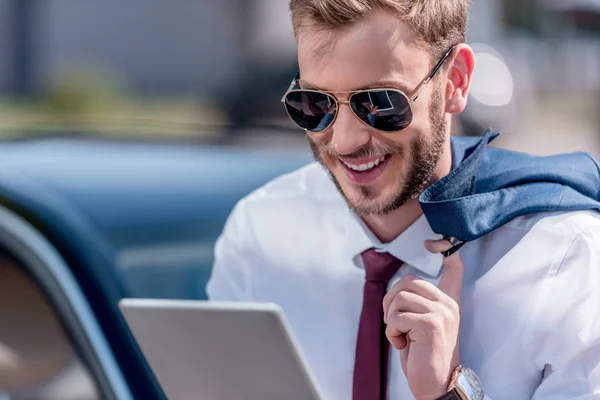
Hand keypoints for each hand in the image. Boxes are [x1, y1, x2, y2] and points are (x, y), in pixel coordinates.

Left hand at [382, 239, 464, 399]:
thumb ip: (419, 304)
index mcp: (448, 301)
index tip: (433, 242)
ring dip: (391, 320)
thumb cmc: (423, 355)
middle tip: (394, 322)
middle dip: (390, 300)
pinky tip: (404, 345)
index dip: (446, 249)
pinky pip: (396, 317)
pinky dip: (392, 333)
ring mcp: (442, 312)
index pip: (454, 268)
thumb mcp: (423, 324)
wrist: (435, 384)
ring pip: (398, 298)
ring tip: (402, 336)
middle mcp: (448, 304)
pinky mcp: (432, 324)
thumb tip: (403, 287)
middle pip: (407, 281)